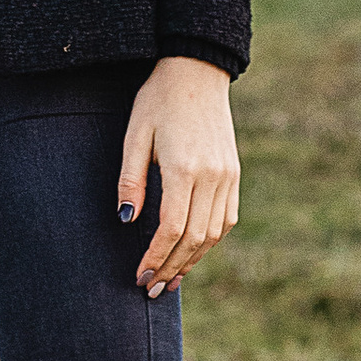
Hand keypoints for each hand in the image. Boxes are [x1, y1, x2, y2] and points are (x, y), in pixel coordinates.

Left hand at [117, 57, 240, 295]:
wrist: (197, 71)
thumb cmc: (158, 100)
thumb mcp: (134, 135)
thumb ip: (131, 180)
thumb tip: (126, 221)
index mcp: (185, 168)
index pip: (171, 228)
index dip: (155, 257)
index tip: (139, 275)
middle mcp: (212, 176)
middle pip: (194, 238)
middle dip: (171, 268)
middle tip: (151, 289)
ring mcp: (228, 176)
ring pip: (214, 234)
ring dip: (192, 261)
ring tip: (171, 280)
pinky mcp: (234, 173)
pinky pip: (226, 219)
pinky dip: (209, 241)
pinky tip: (192, 252)